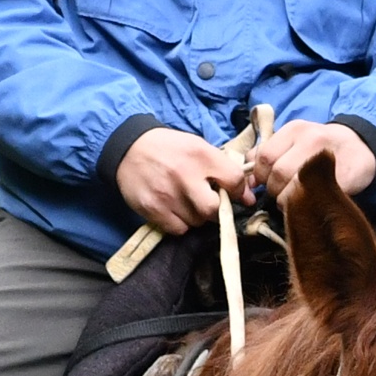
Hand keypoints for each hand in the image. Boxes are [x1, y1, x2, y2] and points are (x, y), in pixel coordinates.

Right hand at [112, 124, 236, 240]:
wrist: (128, 148)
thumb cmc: (169, 149)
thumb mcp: (197, 146)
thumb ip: (222, 168)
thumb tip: (247, 197)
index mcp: (200, 154)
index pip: (234, 180)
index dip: (239, 191)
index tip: (236, 194)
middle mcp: (184, 175)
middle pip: (214, 209)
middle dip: (216, 209)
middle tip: (209, 202)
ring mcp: (167, 194)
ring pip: (197, 222)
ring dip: (197, 216)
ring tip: (187, 202)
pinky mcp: (153, 209)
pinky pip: (179, 229)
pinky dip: (181, 223)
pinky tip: (175, 209)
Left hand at [247, 117, 375, 201]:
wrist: (361, 147)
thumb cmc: (321, 146)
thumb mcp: (295, 140)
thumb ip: (270, 153)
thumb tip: (249, 177)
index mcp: (295, 129)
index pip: (264, 156)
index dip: (261, 175)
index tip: (266, 182)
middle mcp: (311, 139)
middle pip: (278, 173)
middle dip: (275, 189)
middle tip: (282, 193)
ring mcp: (328, 159)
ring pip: (293, 188)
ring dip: (289, 200)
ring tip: (295, 198)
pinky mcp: (343, 179)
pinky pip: (315, 198)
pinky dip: (307, 205)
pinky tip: (310, 201)